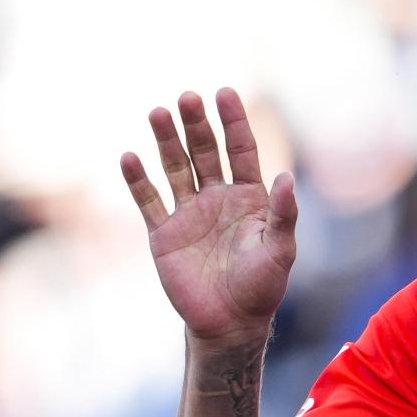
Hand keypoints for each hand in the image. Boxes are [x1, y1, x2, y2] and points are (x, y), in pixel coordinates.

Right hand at [121, 88, 296, 343]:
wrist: (230, 323)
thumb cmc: (262, 287)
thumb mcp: (280, 251)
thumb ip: (283, 215)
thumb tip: (287, 177)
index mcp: (249, 197)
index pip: (241, 150)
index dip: (233, 122)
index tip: (224, 92)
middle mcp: (217, 198)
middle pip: (204, 152)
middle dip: (196, 125)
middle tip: (187, 97)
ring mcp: (189, 214)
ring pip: (175, 168)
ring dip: (165, 141)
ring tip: (157, 112)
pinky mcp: (164, 234)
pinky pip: (149, 202)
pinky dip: (138, 180)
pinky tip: (129, 157)